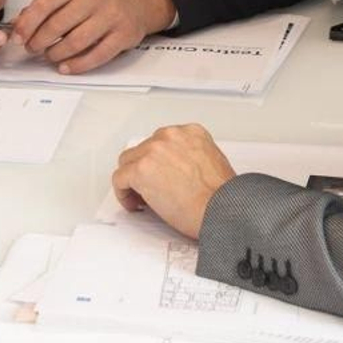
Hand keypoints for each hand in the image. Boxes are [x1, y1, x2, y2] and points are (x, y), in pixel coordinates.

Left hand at [13, 0, 175, 74]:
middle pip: (58, 25)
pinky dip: (77, 65)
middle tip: (32, 48)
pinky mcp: (123, 36)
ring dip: (56, 53)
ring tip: (49, 56)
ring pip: (76, 42)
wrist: (136, 0)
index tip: (18, 37)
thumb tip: (19, 24)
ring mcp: (110, 17)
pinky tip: (66, 66)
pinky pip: (96, 55)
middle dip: (39, 41)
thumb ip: (45, 7)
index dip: (28, 24)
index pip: (45, 3)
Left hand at [111, 124, 236, 238]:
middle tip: (148, 188)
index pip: (162, 141)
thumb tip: (174, 170)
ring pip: (128, 162)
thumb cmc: (221, 197)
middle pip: (142, 149)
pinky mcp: (140, 170)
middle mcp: (170, 136)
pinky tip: (133, 204)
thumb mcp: (213, 161)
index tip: (158, 175)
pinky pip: (119, 179)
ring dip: (132, 179)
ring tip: (140, 197)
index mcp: (190, 132)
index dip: (157, 162)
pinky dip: (123, 193)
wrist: (222, 210)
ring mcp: (153, 151)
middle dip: (143, 169)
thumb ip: (190, 157)